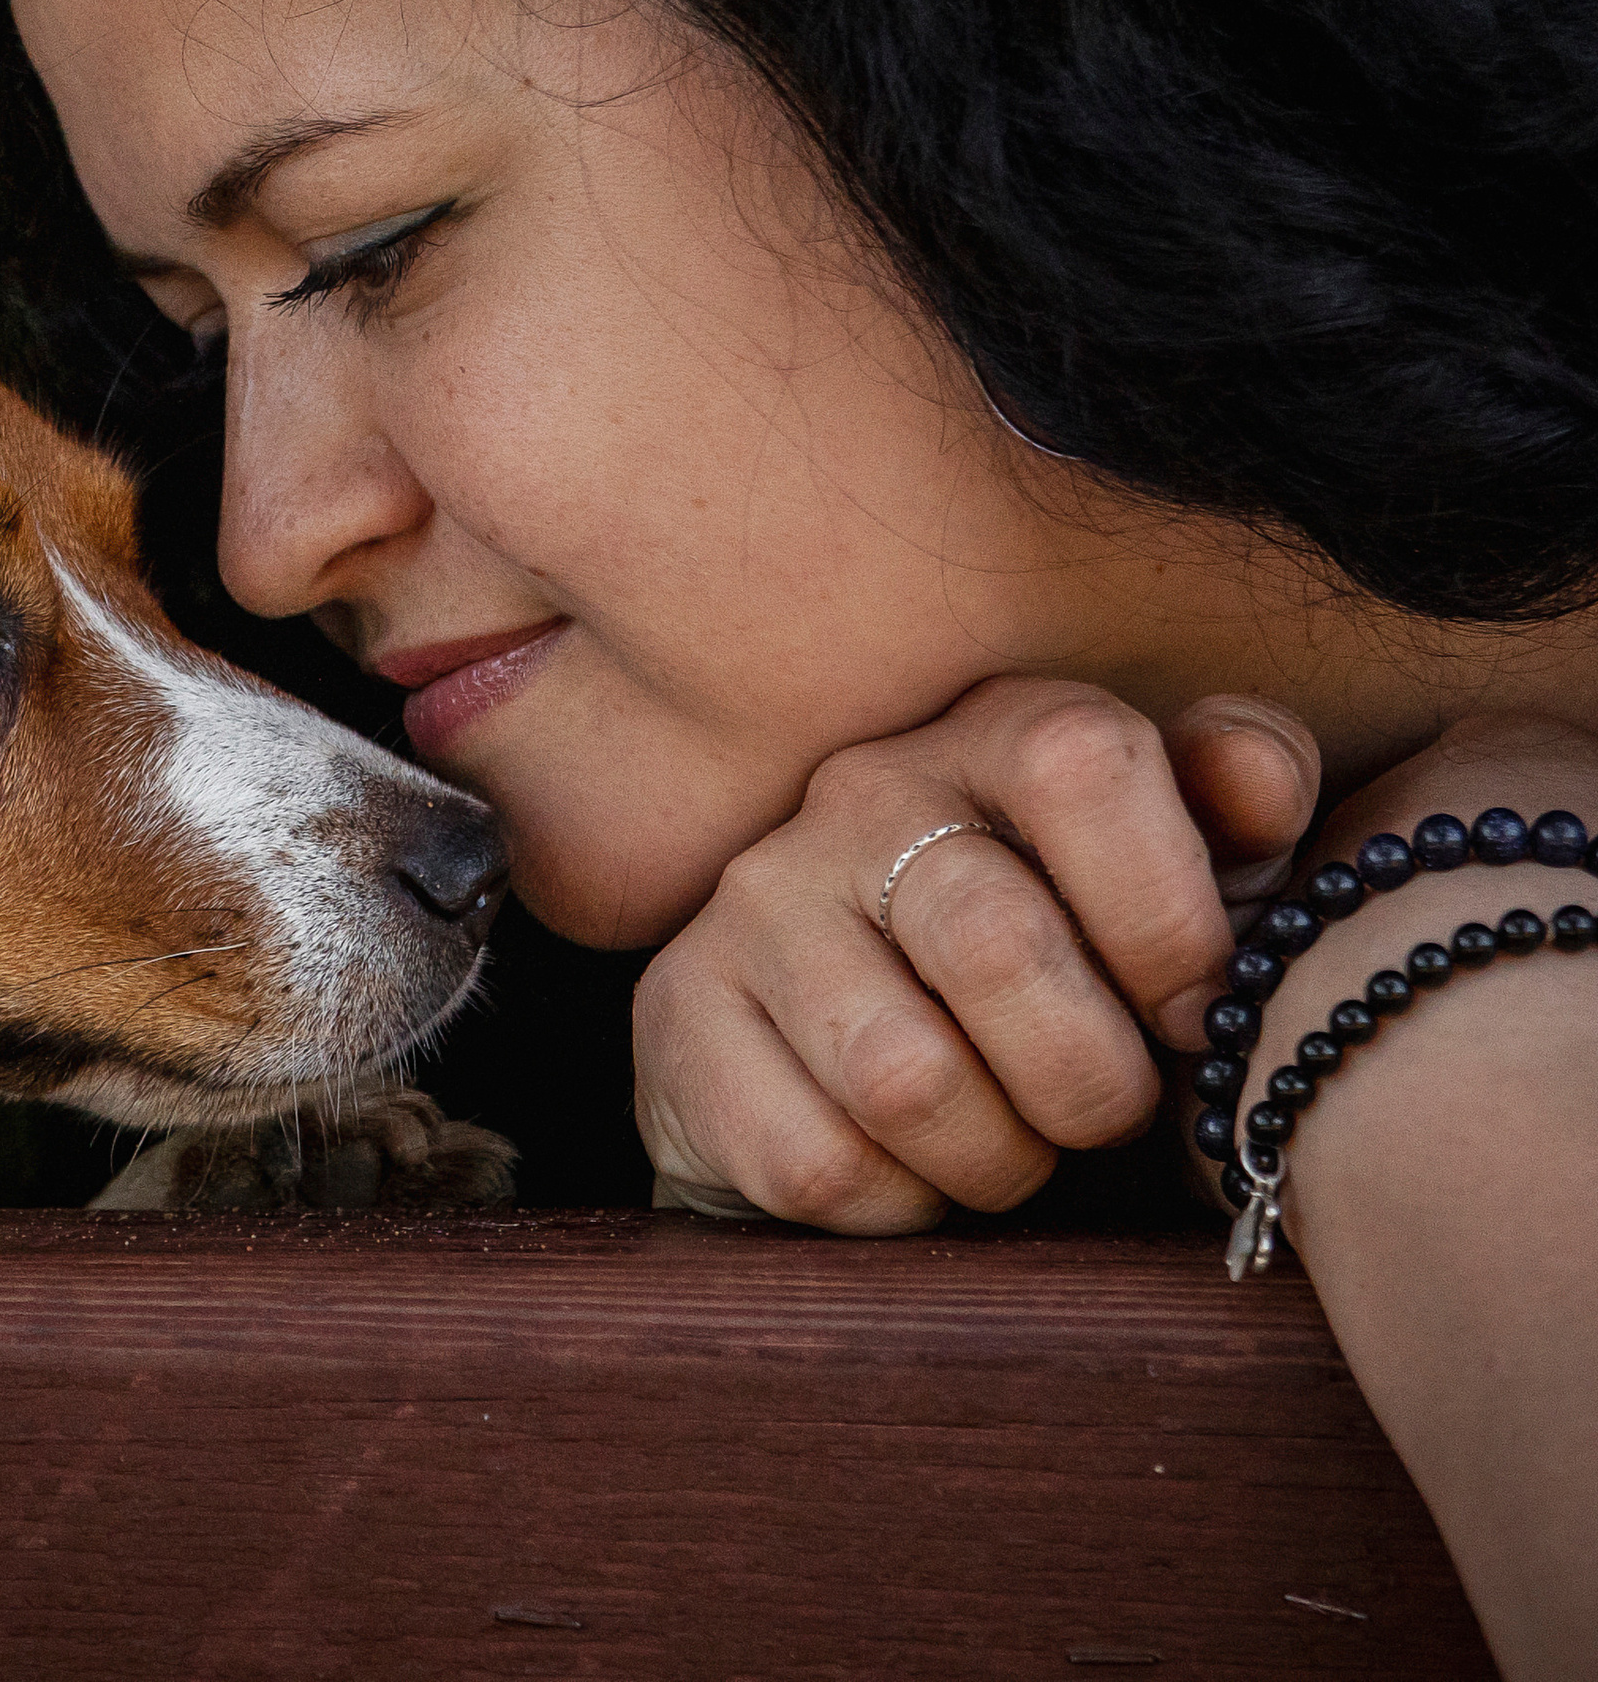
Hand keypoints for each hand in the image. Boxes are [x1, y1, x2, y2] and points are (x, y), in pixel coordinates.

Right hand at [635, 675, 1319, 1232]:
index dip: (1166, 913)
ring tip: (1009, 1146)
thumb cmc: (1057, 955)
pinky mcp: (679, 1016)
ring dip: (996, 1160)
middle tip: (1103, 1116)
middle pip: (997, 942)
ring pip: (906, 1078)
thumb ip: (1235, 804)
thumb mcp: (1169, 871)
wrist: (853, 1043)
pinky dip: (899, 1207)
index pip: (1080, 759)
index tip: (1192, 1014)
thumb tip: (1261, 779)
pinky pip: (819, 1164)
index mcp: (990, 735)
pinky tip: (909, 1168)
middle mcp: (858, 794)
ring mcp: (754, 902)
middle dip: (1091, 1083)